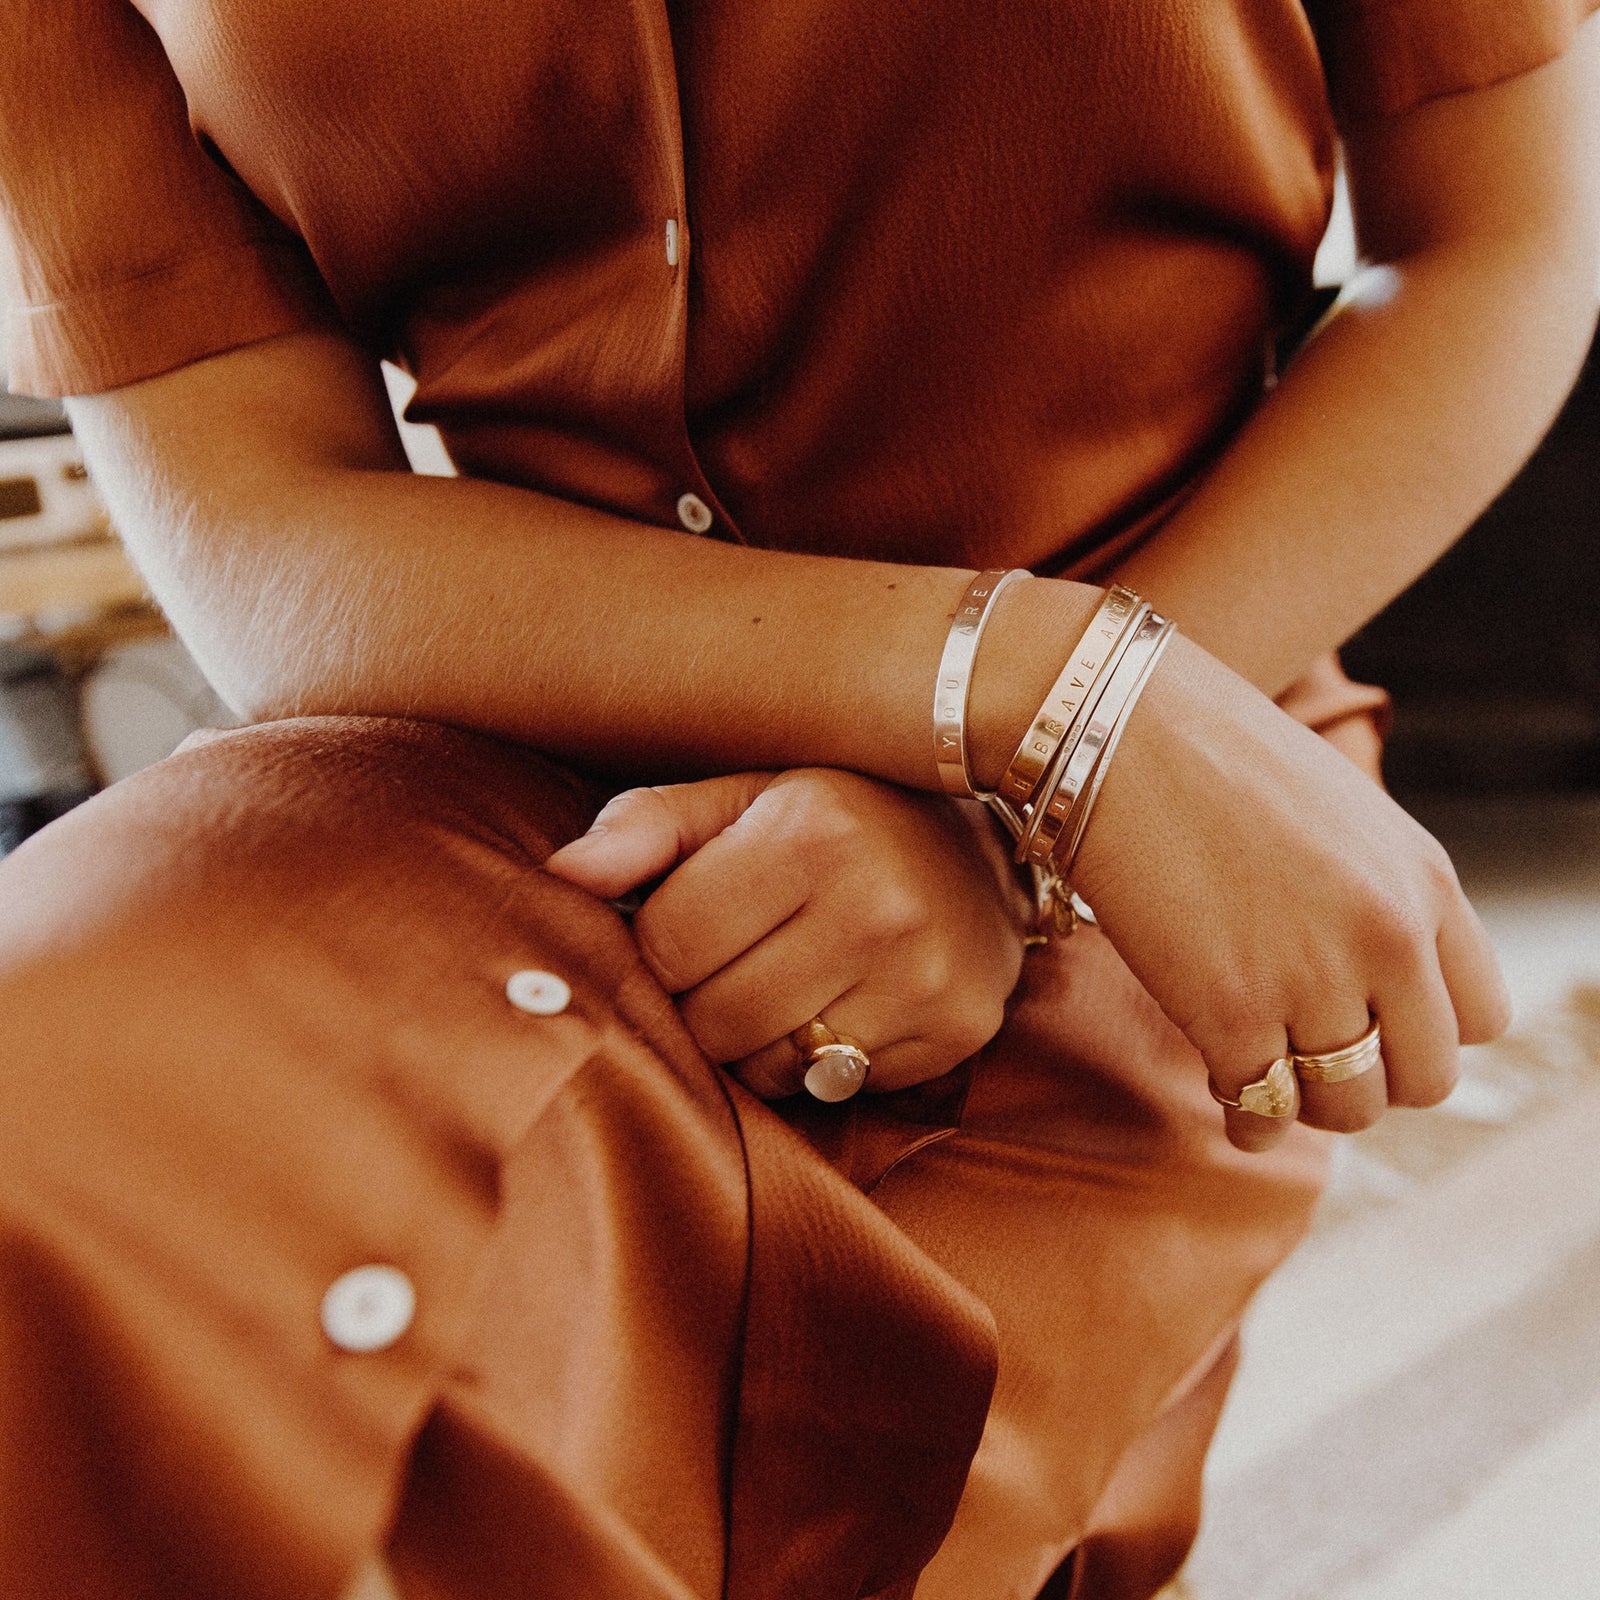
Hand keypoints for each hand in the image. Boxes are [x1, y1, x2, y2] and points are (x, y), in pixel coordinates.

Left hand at [545, 769, 1030, 1096]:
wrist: (984, 852)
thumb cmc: (837, 818)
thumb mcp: (744, 794)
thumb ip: (647, 826)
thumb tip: (563, 875)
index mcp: (811, 833)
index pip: (668, 944)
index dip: (658, 946)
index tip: (688, 926)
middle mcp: (877, 905)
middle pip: (713, 1020)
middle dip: (702, 999)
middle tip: (736, 959)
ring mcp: (924, 977)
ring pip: (770, 1069)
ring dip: (756, 1040)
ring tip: (786, 981)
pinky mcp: (955, 1031)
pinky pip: (836, 1088)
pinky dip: (820, 1062)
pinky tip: (842, 1003)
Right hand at [1073, 633, 1511, 1151]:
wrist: (1110, 723)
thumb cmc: (1207, 747)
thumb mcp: (1340, 810)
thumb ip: (1374, 889)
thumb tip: (1366, 969)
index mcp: (1424, 880)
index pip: (1479, 1017)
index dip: (1422, 1030)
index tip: (1373, 1022)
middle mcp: (1387, 937)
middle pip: (1422, 1077)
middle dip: (1369, 1078)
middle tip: (1311, 1055)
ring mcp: (1311, 979)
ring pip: (1347, 1106)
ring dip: (1307, 1102)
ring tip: (1263, 1073)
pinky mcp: (1227, 1010)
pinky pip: (1259, 1106)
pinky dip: (1244, 1114)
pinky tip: (1221, 1085)